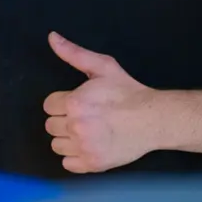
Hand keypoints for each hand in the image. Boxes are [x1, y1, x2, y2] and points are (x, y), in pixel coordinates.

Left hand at [43, 32, 160, 172]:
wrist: (152, 119)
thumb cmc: (127, 92)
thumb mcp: (102, 66)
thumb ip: (73, 53)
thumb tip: (52, 37)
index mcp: (75, 103)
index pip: (48, 105)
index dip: (62, 102)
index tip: (77, 102)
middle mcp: (76, 127)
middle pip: (50, 126)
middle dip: (63, 119)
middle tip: (84, 115)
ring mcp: (84, 148)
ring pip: (56, 145)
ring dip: (67, 138)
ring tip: (86, 130)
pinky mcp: (92, 164)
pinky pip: (67, 164)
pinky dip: (75, 156)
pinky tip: (88, 145)